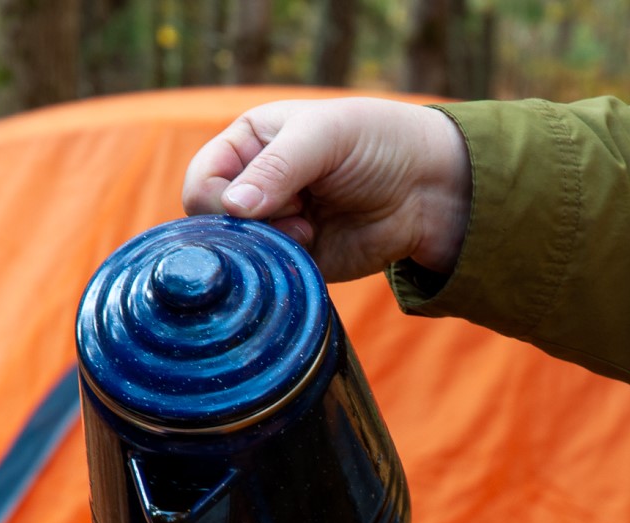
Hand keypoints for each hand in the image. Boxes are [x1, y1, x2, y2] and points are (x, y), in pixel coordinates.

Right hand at [183, 98, 471, 281]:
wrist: (428, 188)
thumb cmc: (376, 143)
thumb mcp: (324, 138)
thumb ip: (277, 169)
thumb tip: (233, 209)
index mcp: (248, 145)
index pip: (202, 180)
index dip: (219, 198)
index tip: (258, 203)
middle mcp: (253, 186)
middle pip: (213, 223)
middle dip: (250, 224)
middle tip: (297, 213)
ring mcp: (273, 226)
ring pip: (239, 256)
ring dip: (270, 248)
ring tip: (310, 229)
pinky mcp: (294, 260)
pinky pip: (269, 278)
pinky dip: (283, 270)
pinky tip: (314, 247)